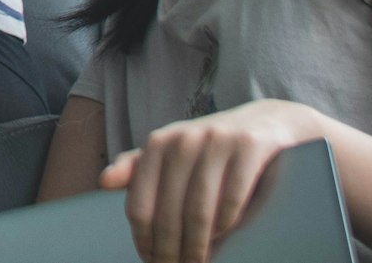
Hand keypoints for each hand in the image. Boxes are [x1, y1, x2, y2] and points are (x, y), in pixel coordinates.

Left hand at [99, 99, 321, 262]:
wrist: (268, 122)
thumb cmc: (212, 147)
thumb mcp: (173, 151)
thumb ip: (139, 167)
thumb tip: (104, 181)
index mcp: (158, 143)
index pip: (140, 206)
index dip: (144, 242)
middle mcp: (183, 139)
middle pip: (167, 215)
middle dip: (170, 253)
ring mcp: (217, 141)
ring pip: (198, 212)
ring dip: (198, 248)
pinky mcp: (250, 147)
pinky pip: (232, 199)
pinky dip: (227, 226)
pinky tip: (224, 239)